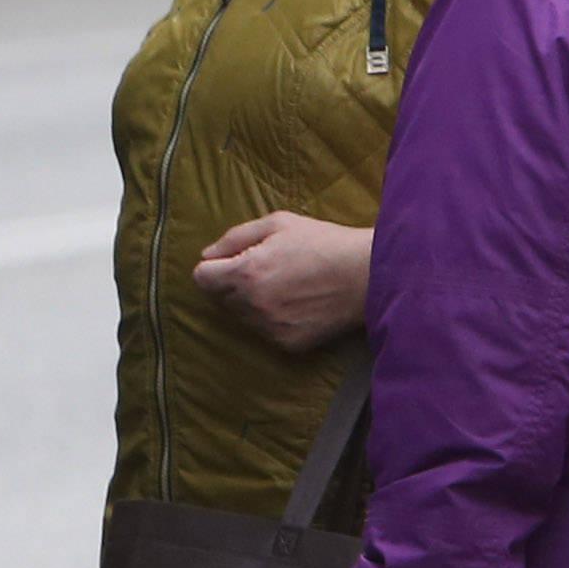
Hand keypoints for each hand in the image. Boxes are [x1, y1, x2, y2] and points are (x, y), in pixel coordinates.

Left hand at [192, 212, 371, 352]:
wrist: (366, 275)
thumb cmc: (324, 243)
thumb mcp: (278, 223)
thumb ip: (235, 238)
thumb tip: (207, 254)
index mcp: (246, 272)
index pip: (202, 278)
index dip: (213, 266)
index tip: (231, 261)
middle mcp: (253, 305)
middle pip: (220, 298)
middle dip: (233, 283)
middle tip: (266, 268)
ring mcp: (270, 328)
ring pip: (242, 316)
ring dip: (253, 302)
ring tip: (285, 285)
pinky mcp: (287, 344)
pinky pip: (265, 331)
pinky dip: (273, 318)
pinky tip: (297, 303)